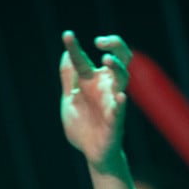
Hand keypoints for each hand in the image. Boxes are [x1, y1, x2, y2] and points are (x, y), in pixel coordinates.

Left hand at [60, 32, 131, 173]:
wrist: (91, 154)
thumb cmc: (83, 126)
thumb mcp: (69, 99)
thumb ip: (68, 78)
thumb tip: (66, 53)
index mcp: (91, 81)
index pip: (83, 59)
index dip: (74, 47)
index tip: (67, 35)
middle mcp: (104, 87)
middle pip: (118, 59)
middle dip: (114, 45)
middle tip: (99, 41)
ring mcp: (112, 102)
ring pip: (122, 79)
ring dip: (117, 67)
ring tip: (106, 59)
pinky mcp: (115, 121)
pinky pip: (120, 110)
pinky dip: (120, 103)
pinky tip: (120, 97)